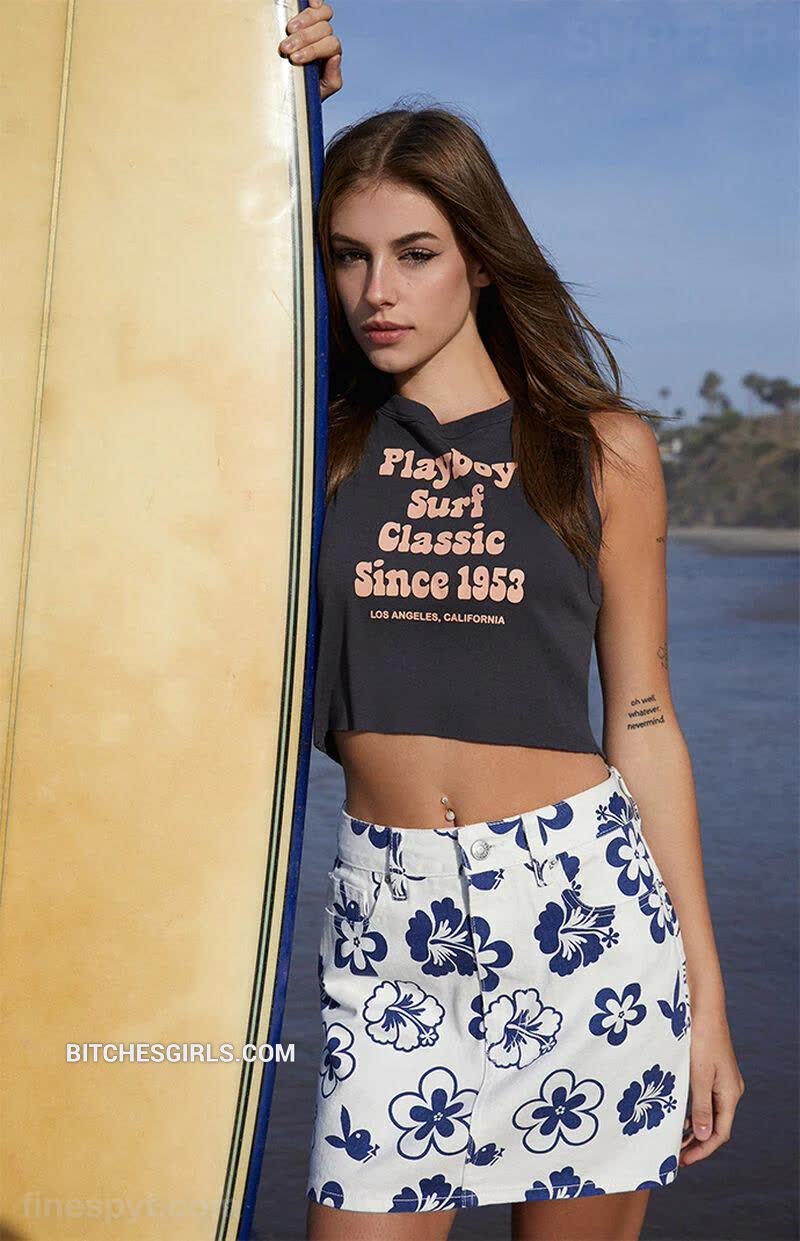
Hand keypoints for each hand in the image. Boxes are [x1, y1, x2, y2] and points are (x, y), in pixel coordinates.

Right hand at [277, 0, 342, 102]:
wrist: (293, 92)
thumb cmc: (306, 92)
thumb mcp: (321, 90)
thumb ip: (332, 78)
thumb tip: (335, 58)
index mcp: (332, 54)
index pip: (330, 45)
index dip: (313, 50)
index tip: (295, 58)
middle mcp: (326, 38)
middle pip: (324, 29)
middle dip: (304, 38)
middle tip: (286, 48)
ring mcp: (316, 26)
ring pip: (320, 14)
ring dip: (304, 20)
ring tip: (288, 29)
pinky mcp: (305, 19)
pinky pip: (315, 5)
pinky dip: (313, 1)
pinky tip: (309, 2)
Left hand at [679, 1006, 744, 1166]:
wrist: (704, 1008)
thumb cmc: (701, 1039)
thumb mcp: (698, 1076)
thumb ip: (701, 1107)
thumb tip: (702, 1137)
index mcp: (730, 1094)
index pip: (720, 1133)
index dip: (702, 1150)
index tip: (684, 1161)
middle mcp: (730, 1090)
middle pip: (717, 1126)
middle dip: (698, 1143)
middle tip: (677, 1155)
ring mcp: (723, 1080)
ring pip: (711, 1113)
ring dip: (695, 1128)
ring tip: (677, 1140)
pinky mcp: (714, 1071)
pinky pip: (707, 1099)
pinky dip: (695, 1112)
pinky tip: (681, 1115)